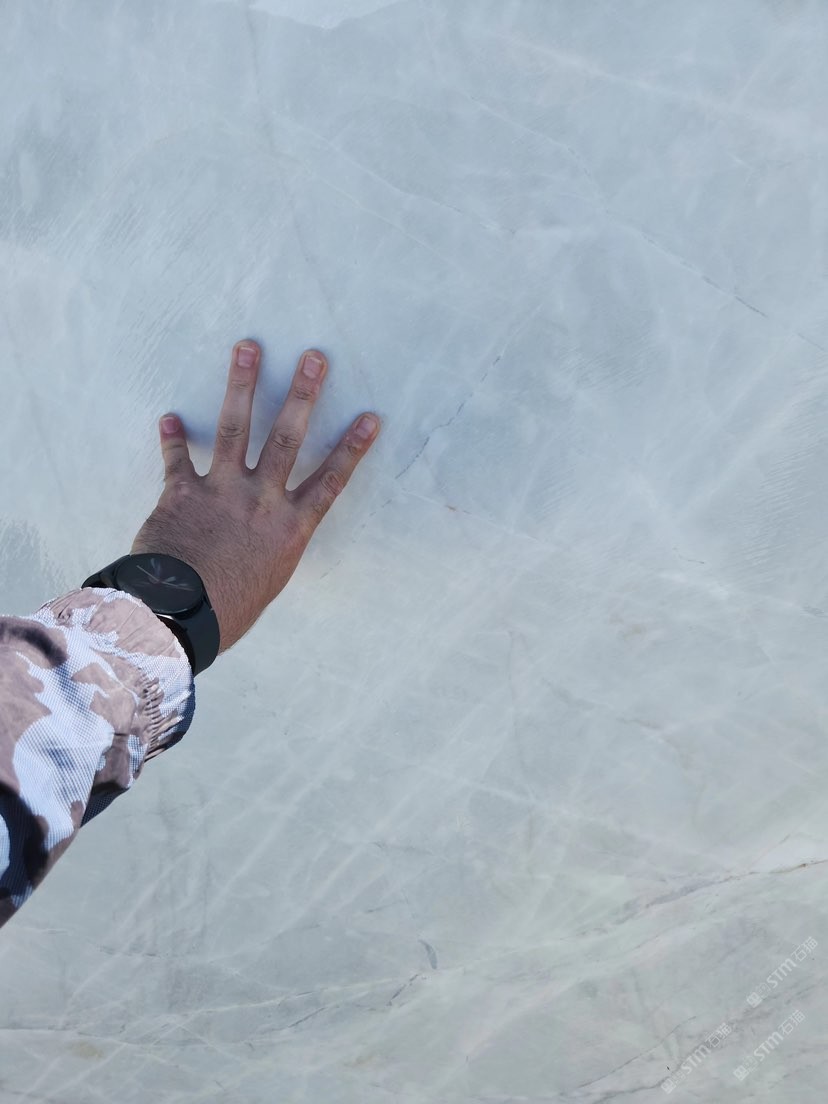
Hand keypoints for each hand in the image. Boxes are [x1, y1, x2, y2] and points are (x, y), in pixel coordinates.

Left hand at [131, 340, 379, 654]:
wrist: (180, 615)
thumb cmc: (228, 612)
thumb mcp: (267, 582)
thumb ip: (270, 550)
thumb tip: (260, 545)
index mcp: (289, 527)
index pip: (330, 479)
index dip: (352, 447)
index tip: (370, 417)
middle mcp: (261, 500)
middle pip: (287, 437)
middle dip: (302, 393)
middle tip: (312, 357)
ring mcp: (222, 491)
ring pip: (235, 428)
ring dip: (242, 384)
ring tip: (247, 348)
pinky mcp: (182, 494)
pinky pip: (177, 460)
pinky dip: (173, 439)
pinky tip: (169, 417)